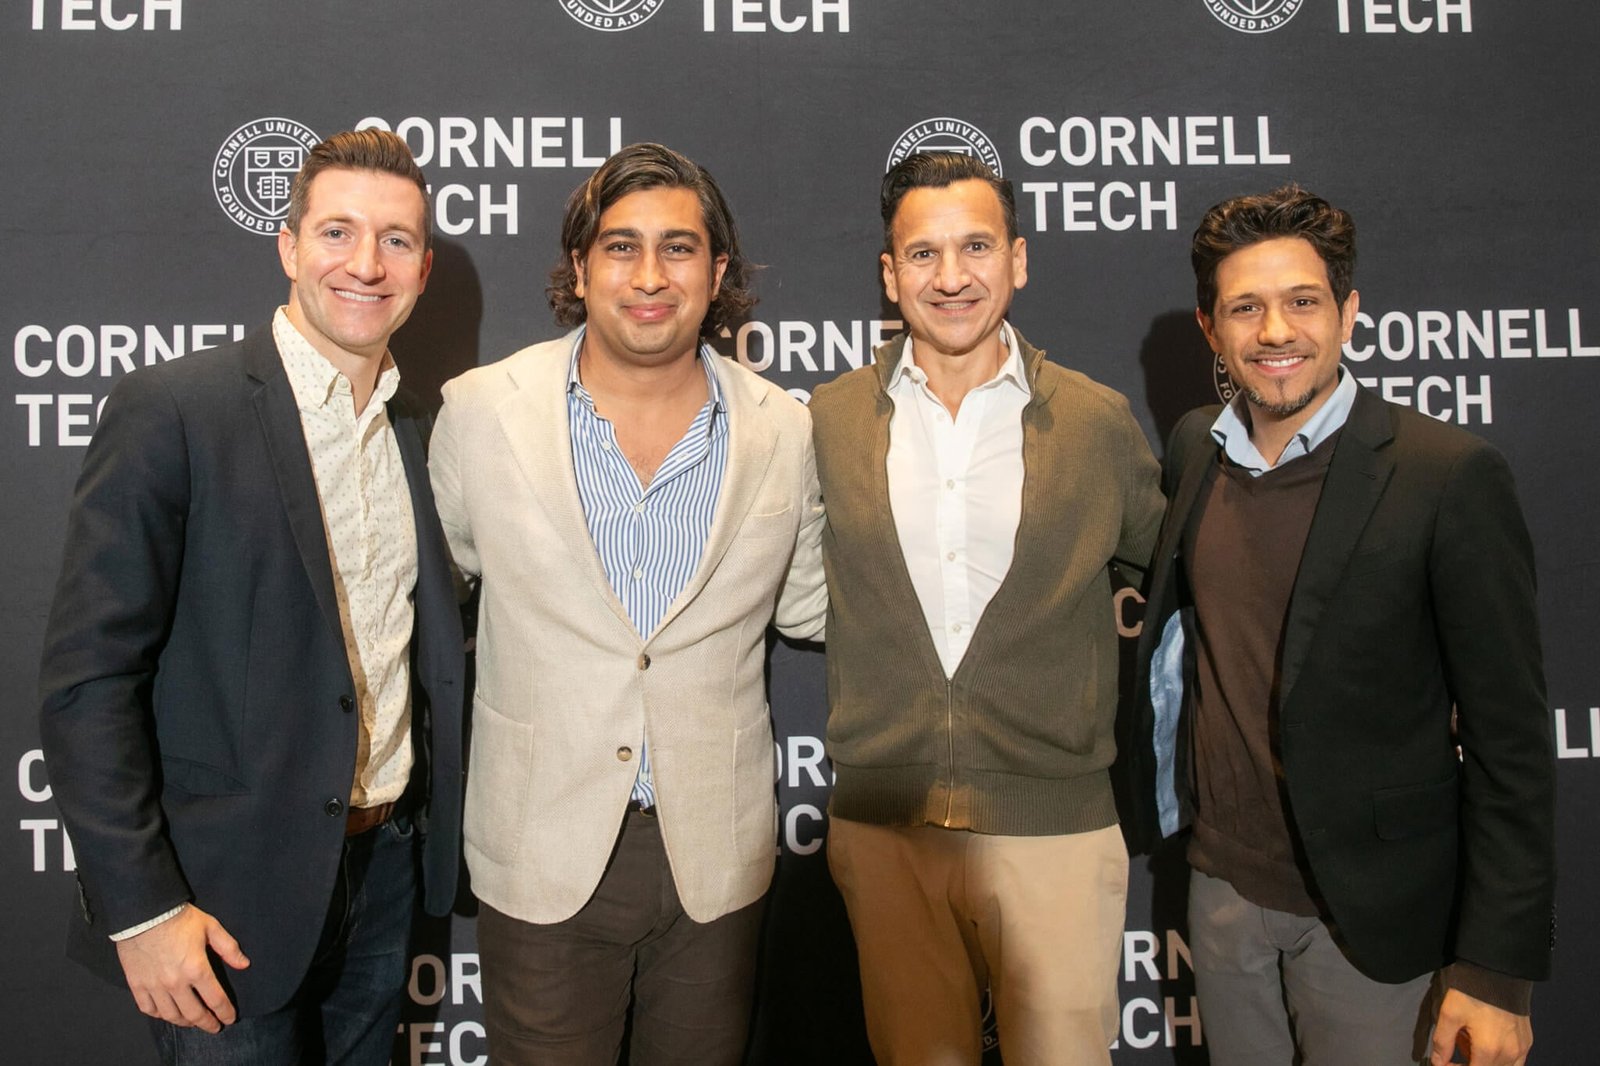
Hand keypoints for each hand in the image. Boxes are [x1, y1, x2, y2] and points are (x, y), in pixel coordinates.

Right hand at [115, 903, 250, 1032]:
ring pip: (171, 1015)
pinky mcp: (137, 984)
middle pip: (194, 1013)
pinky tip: (167, 1013)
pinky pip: (148, 1009)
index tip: (229, 1018)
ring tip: (193, 1021)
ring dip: (185, 1022)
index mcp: (197, 969)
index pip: (216, 1000)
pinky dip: (159, 1014)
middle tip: (214, 1027)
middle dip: (207, 1023)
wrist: (145, 913)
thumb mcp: (211, 927)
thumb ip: (229, 948)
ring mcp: (154, 986)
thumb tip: (244, 965)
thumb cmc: (179, 918)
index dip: (225, 1012)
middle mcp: (175, 982)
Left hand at [1430, 988, 1531, 1065]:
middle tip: (1458, 1043)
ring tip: (1470, 1041)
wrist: (1500, 971)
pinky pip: (1515, 1061)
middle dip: (1469, 1063)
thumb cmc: (1473, 991)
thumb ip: (1443, 1042)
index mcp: (1489, 1050)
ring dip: (1485, 1061)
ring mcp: (1522, 1048)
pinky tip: (1486, 1040)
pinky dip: (1499, 1057)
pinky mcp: (1528, 1041)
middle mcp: (1510, 1054)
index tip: (1445, 1061)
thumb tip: (1438, 1062)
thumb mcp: (1449, 1014)